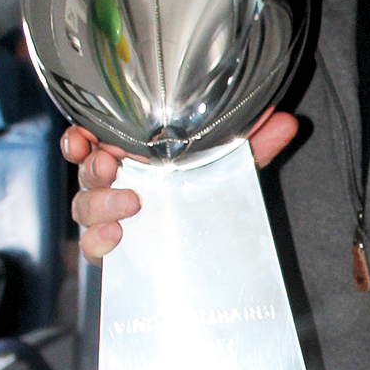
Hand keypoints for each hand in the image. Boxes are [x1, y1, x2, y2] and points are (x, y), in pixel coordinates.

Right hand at [63, 112, 298, 264]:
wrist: (207, 237)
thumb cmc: (205, 183)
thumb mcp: (232, 161)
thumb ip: (255, 143)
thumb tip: (287, 122)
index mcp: (135, 152)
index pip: (96, 137)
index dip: (81, 134)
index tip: (82, 134)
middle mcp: (116, 179)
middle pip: (86, 170)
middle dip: (91, 166)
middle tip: (107, 164)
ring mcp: (111, 214)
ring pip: (84, 206)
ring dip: (98, 202)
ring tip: (127, 202)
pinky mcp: (112, 248)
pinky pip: (93, 245)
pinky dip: (100, 239)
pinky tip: (116, 236)